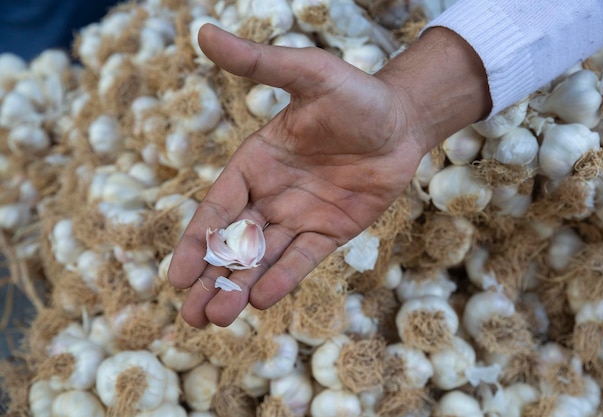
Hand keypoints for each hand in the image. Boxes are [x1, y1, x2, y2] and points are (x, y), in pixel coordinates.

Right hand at [167, 24, 428, 326]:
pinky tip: (262, 301)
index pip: (217, 208)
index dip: (197, 242)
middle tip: (190, 315)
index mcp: (255, 162)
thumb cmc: (354, 94)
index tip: (177, 275)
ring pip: (263, 259)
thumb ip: (259, 63)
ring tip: (216, 319)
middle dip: (211, 278)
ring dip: (239, 288)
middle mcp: (271, 194)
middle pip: (233, 244)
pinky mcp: (331, 231)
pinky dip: (284, 278)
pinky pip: (304, 258)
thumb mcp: (307, 74)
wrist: (401, 119)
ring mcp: (300, 216)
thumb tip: (204, 31)